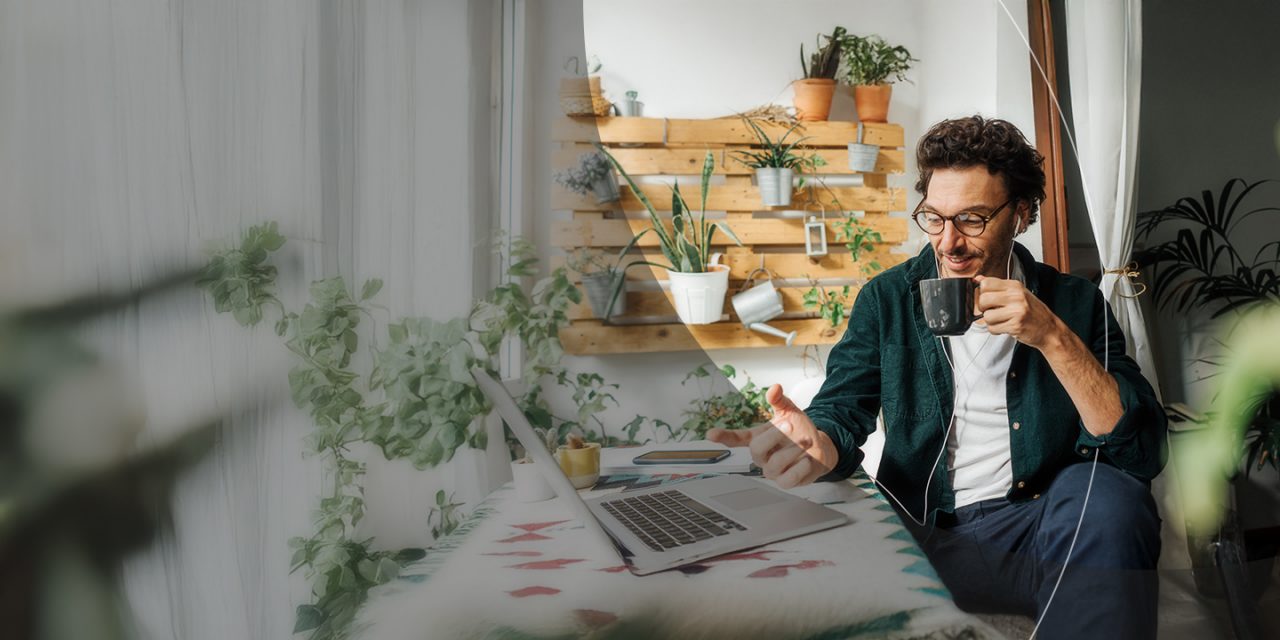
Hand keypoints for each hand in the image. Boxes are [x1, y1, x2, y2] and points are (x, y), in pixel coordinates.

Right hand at [706, 384, 837, 488]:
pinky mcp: (785, 482)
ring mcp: (772, 471)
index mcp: (758, 438)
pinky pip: (788, 479)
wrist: (820, 448)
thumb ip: (780, 401)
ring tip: (807, 440)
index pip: (736, 438)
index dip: (723, 437)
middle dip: (773, 437)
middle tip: (790, 426)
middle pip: (756, 449)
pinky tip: (807, 460)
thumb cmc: (799, 431)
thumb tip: (775, 388)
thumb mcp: (790, 412)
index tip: (710, 434)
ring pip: (775, 464)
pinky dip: (800, 467)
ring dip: (793, 450)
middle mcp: (761, 456)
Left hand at [974, 275, 1064, 349]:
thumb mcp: (1017, 293)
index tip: (988, 299)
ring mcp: (1016, 311)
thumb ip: (997, 286)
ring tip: (1001, 320)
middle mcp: (1016, 296)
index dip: (982, 293)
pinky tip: (1005, 327)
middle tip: (992, 311)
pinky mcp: (1015, 325)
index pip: (986, 283)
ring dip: (991, 321)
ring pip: (986, 316)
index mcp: (1015, 286)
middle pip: (983, 299)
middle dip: (983, 308)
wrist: (1049, 329)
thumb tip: (978, 279)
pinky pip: (992, 328)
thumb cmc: (1032, 311)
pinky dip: (995, 330)